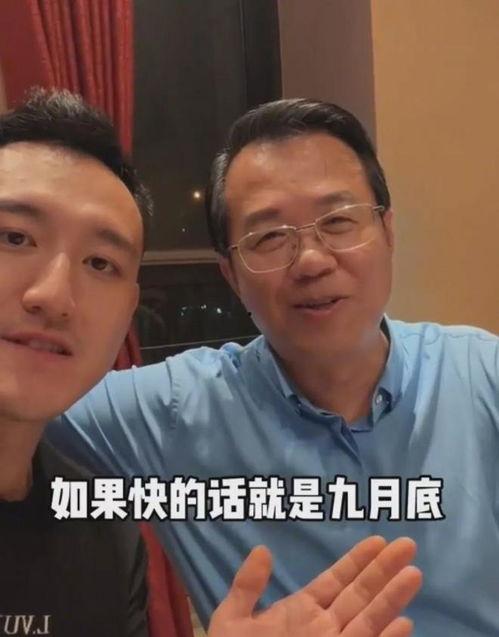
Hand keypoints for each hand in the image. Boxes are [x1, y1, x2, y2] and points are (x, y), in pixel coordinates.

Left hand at [208, 536, 421, 636]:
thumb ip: (248, 586)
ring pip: (369, 620)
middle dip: (384, 570)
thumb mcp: (232, 619)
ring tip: (414, 573)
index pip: (336, 580)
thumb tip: (263, 549)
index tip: (378, 540)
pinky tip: (405, 624)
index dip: (357, 560)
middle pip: (360, 594)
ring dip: (392, 599)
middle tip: (407, 544)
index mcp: (302, 610)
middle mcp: (324, 628)